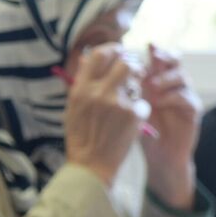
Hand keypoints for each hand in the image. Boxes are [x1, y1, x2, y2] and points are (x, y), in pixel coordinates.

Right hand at [62, 43, 144, 186]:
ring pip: (137, 82)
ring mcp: (117, 103)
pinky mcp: (133, 115)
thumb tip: (88, 58)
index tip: (119, 53)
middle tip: (134, 71)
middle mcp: (98, 92)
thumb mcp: (73, 108)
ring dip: (137, 87)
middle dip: (133, 64)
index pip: (99, 55)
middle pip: (125, 62)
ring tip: (129, 101)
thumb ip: (82, 83)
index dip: (113, 49)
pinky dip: (139, 110)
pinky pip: (142, 102)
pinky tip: (130, 122)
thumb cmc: (81, 137)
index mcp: (81, 89)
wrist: (91, 166)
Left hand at [139, 44, 200, 209]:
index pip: (158, 58)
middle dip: (165, 55)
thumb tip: (109, 67)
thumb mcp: (128, 107)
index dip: (154, 50)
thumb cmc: (140, 132)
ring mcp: (183, 96)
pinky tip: (159, 102)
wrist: (159, 158)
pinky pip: (186, 97)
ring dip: (166, 78)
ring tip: (152, 86)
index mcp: (155, 81)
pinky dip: (173, 96)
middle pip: (175, 60)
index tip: (146, 44)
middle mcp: (171, 85)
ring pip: (182, 76)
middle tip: (154, 56)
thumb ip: (124, 88)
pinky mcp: (192, 110)